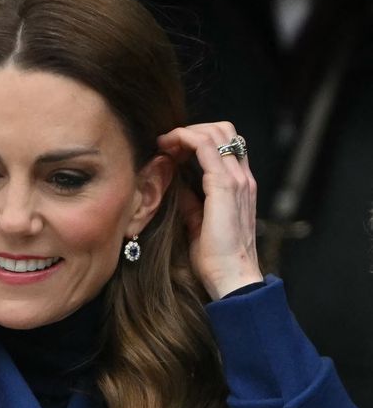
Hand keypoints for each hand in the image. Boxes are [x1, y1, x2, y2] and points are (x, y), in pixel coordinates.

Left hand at [156, 122, 262, 299]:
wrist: (231, 278)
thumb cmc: (217, 260)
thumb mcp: (198, 225)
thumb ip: (191, 204)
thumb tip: (177, 188)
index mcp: (239, 187)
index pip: (224, 146)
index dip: (197, 139)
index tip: (171, 149)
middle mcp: (242, 178)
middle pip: (223, 130)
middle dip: (192, 129)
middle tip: (167, 143)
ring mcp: (236, 180)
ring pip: (216, 132)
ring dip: (187, 132)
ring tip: (165, 143)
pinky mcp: (224, 186)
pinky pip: (205, 146)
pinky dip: (185, 139)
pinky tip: (168, 148)